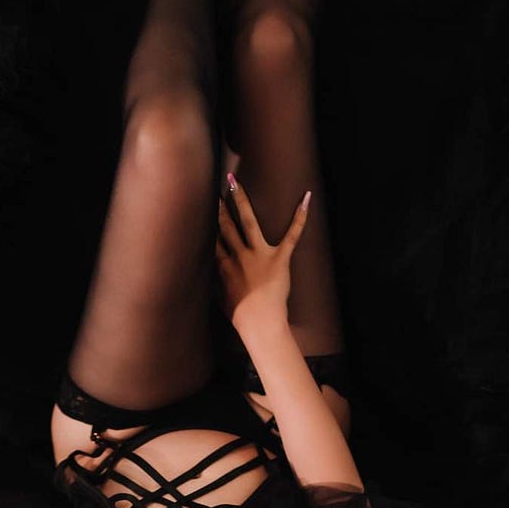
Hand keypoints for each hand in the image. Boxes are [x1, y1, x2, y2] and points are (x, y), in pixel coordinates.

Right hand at [215, 173, 310, 332]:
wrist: (260, 324)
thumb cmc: (242, 318)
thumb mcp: (222, 301)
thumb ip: (217, 285)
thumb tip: (210, 280)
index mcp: (224, 267)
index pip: (214, 240)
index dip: (207, 223)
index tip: (202, 209)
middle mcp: (239, 256)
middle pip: (226, 226)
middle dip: (220, 206)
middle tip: (217, 188)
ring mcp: (259, 255)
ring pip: (248, 222)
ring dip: (241, 201)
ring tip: (235, 183)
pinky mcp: (280, 259)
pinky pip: (292, 235)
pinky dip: (300, 217)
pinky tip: (306, 198)